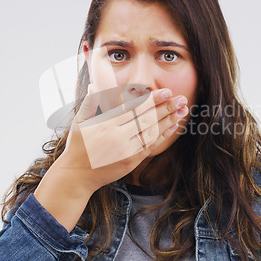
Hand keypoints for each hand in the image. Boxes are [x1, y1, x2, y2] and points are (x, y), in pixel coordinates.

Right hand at [60, 85, 187, 193]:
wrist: (77, 175)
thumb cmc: (78, 146)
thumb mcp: (79, 122)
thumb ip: (90, 103)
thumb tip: (94, 85)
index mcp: (106, 124)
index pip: (134, 108)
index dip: (152, 99)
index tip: (166, 91)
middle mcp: (118, 136)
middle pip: (147, 119)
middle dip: (166, 108)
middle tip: (181, 98)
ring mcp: (126, 150)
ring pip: (152, 132)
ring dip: (169, 120)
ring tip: (182, 110)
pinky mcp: (131, 161)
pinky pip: (150, 146)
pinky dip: (163, 135)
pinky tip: (173, 126)